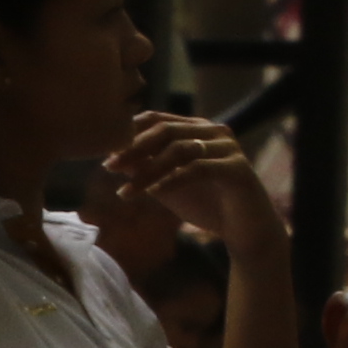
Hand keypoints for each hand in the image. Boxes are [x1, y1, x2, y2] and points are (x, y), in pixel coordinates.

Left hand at [100, 109, 281, 253]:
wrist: (241, 227)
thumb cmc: (204, 203)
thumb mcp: (166, 185)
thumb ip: (145, 170)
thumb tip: (113, 159)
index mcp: (196, 129)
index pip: (158, 119)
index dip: (130, 133)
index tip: (105, 153)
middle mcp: (213, 131)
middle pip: (166, 131)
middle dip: (134, 148)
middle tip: (109, 166)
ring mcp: (227, 147)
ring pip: (180, 150)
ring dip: (148, 171)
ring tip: (125, 191)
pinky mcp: (237, 168)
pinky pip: (198, 169)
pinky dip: (172, 181)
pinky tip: (152, 194)